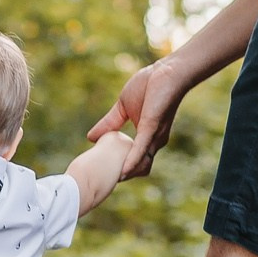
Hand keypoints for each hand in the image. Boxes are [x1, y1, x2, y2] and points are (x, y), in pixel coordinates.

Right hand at [90, 59, 189, 178]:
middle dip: (122, 177)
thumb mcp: (122, 108)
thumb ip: (109, 123)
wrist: (167, 72)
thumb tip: (90, 137)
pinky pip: (142, 149)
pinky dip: (132, 161)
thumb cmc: (149, 86)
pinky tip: (122, 172)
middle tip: (103, 184)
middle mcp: (153, 142)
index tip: (104, 177)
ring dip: (125, 174)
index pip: (134, 161)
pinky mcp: (151, 128)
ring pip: (140, 164)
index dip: (120, 170)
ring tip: (108, 183)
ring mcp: (153, 136)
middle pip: (139, 169)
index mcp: (146, 138)